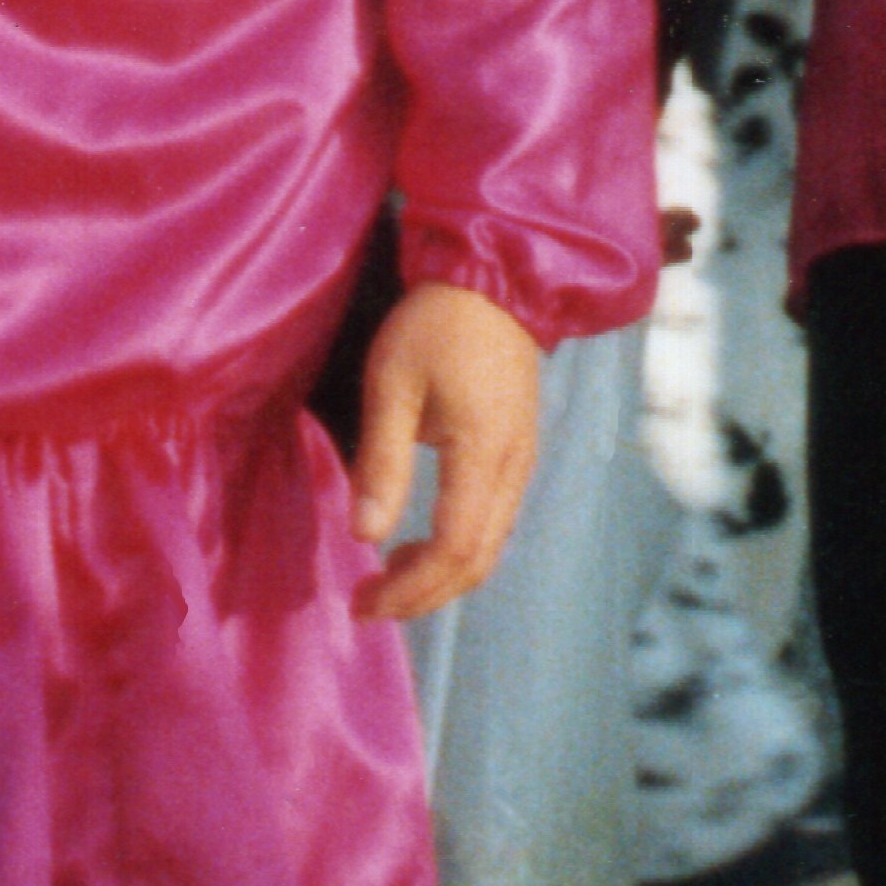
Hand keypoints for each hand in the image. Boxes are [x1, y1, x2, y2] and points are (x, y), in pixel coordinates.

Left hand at [347, 283, 545, 625]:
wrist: (494, 280)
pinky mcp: (518, 453)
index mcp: (484, 454)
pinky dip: (457, 550)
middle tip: (368, 605)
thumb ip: (381, 462)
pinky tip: (417, 543)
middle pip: (477, 562)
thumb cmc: (434, 325)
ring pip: (489, 548)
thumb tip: (364, 534)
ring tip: (386, 580)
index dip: (410, 589)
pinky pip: (494, 523)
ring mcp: (522, 463)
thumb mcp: (393, 384)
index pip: (453, 550)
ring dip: (440, 577)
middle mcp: (513, 469)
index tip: (363, 604)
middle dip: (423, 596)